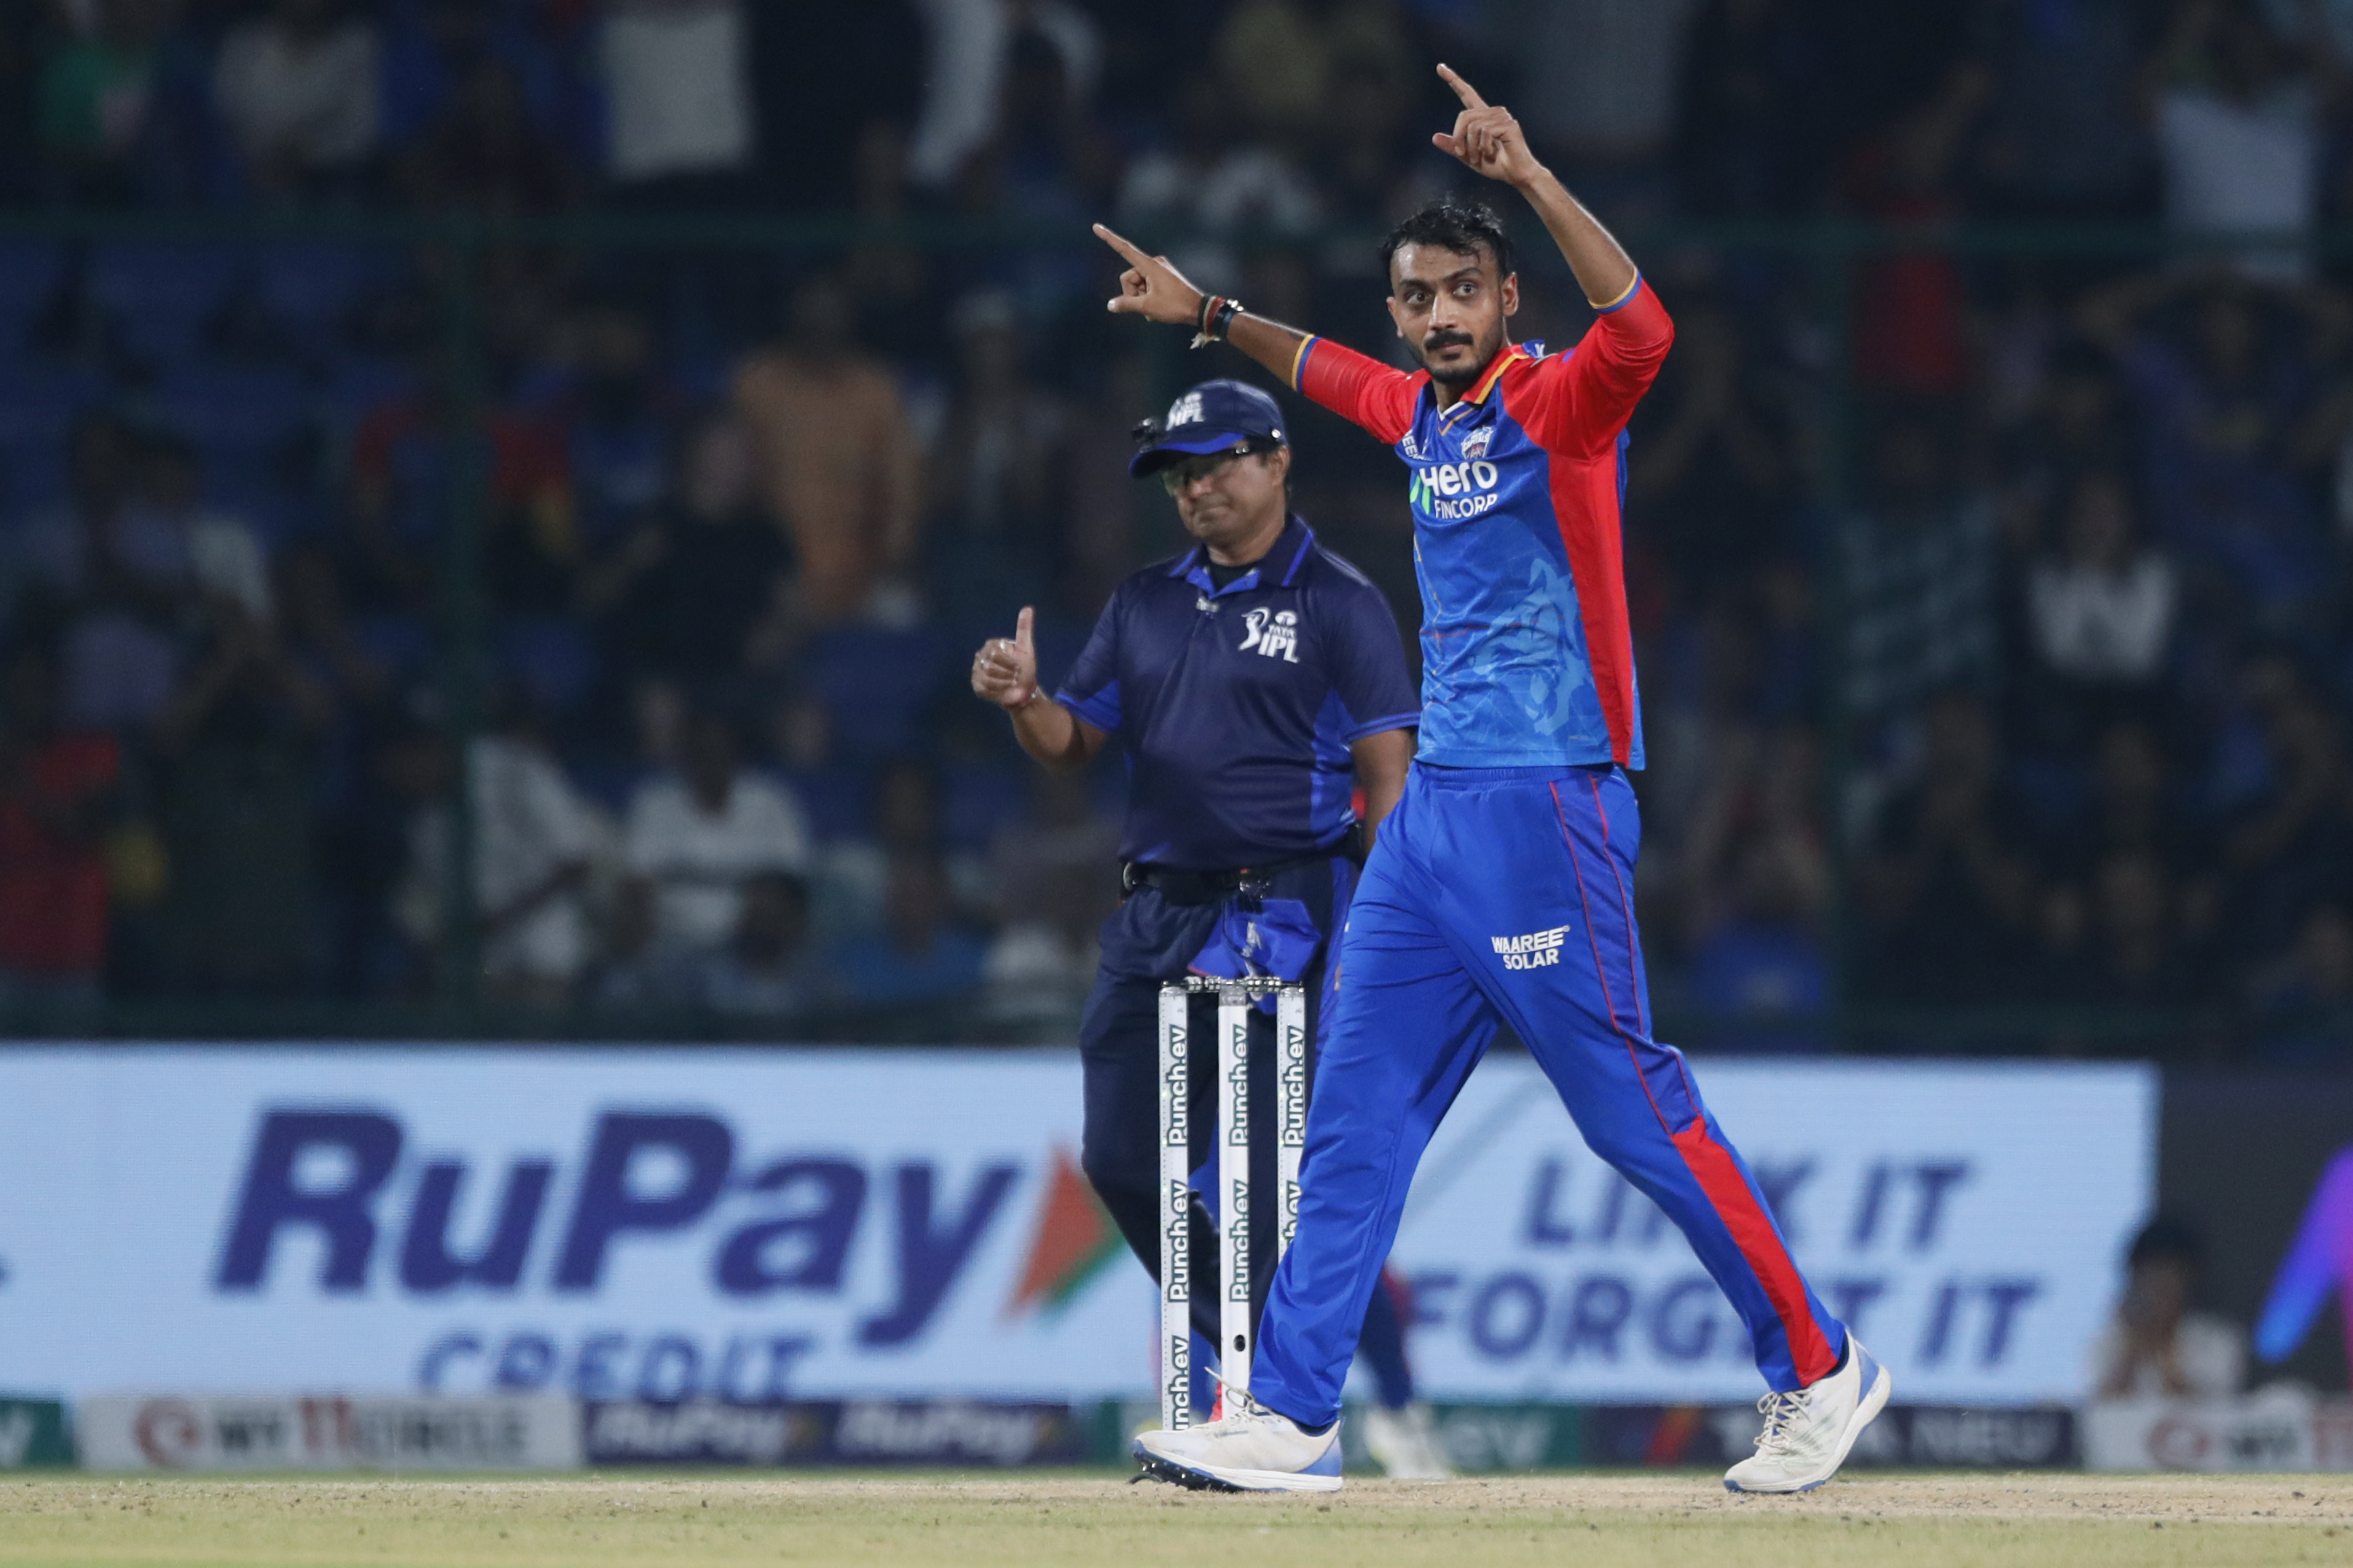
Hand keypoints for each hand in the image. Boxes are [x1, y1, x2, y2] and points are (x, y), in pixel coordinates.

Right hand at [971, 605, 1040, 709]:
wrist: (1023, 690)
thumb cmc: (1025, 669)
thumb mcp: (1027, 648)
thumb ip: (1024, 629)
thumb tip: (1028, 608)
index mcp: (991, 645)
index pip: (995, 653)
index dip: (1010, 662)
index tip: (1019, 666)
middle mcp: (981, 656)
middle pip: (990, 665)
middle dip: (1007, 672)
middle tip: (1015, 675)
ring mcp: (977, 671)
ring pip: (988, 677)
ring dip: (1004, 682)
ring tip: (1011, 682)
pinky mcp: (977, 685)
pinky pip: (985, 687)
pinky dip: (998, 690)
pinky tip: (1004, 689)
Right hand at [1095, 224, 1207, 327]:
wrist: (1198, 309)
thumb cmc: (1175, 306)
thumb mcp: (1147, 307)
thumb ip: (1126, 304)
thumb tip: (1110, 305)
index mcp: (1150, 265)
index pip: (1124, 249)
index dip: (1109, 238)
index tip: (1096, 227)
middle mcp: (1154, 263)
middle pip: (1129, 277)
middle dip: (1132, 293)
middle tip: (1145, 306)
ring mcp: (1159, 270)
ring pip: (1137, 284)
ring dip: (1141, 298)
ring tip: (1154, 309)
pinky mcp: (1163, 276)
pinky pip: (1147, 286)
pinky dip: (1148, 298)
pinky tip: (1156, 309)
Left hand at [1431, 64, 1543, 187]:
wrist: (1516, 174)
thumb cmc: (1495, 165)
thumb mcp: (1468, 156)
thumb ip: (1453, 146)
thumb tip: (1434, 137)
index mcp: (1482, 116)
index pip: (1466, 93)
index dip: (1453, 80)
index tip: (1440, 67)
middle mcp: (1492, 112)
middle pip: (1463, 116)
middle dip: (1458, 138)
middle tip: (1463, 154)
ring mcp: (1502, 117)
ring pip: (1473, 126)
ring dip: (1472, 147)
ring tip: (1481, 156)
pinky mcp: (1509, 124)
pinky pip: (1485, 132)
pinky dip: (1483, 147)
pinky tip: (1492, 153)